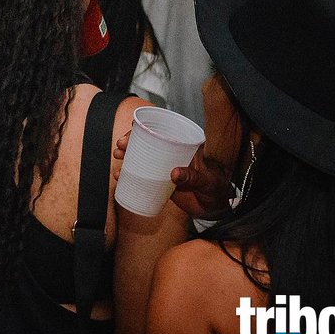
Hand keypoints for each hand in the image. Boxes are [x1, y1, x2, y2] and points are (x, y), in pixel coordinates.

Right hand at [115, 134, 234, 220]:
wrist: (215, 209)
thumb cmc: (216, 189)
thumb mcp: (206, 181)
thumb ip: (192, 176)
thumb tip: (174, 173)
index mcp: (186, 146)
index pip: (165, 129)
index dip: (147, 125)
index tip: (134, 126)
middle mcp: (173, 153)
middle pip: (148, 141)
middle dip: (131, 140)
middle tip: (121, 145)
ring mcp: (165, 166)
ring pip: (142, 156)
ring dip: (127, 154)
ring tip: (118, 156)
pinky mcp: (160, 180)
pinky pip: (142, 174)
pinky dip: (129, 173)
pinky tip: (119, 175)